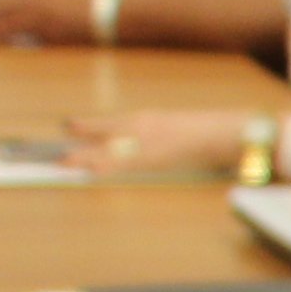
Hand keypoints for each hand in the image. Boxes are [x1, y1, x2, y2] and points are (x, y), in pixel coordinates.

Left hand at [63, 110, 257, 173]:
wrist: (235, 132)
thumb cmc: (219, 134)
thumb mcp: (187, 132)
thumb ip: (168, 139)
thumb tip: (155, 148)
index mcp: (154, 120)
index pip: (114, 122)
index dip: (89, 126)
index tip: (67, 126)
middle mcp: (147, 127)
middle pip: (105, 133)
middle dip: (81, 142)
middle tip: (56, 153)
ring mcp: (151, 140)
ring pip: (109, 149)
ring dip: (86, 157)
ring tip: (63, 162)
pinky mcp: (157, 156)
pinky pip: (124, 164)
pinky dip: (106, 167)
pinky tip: (91, 171)